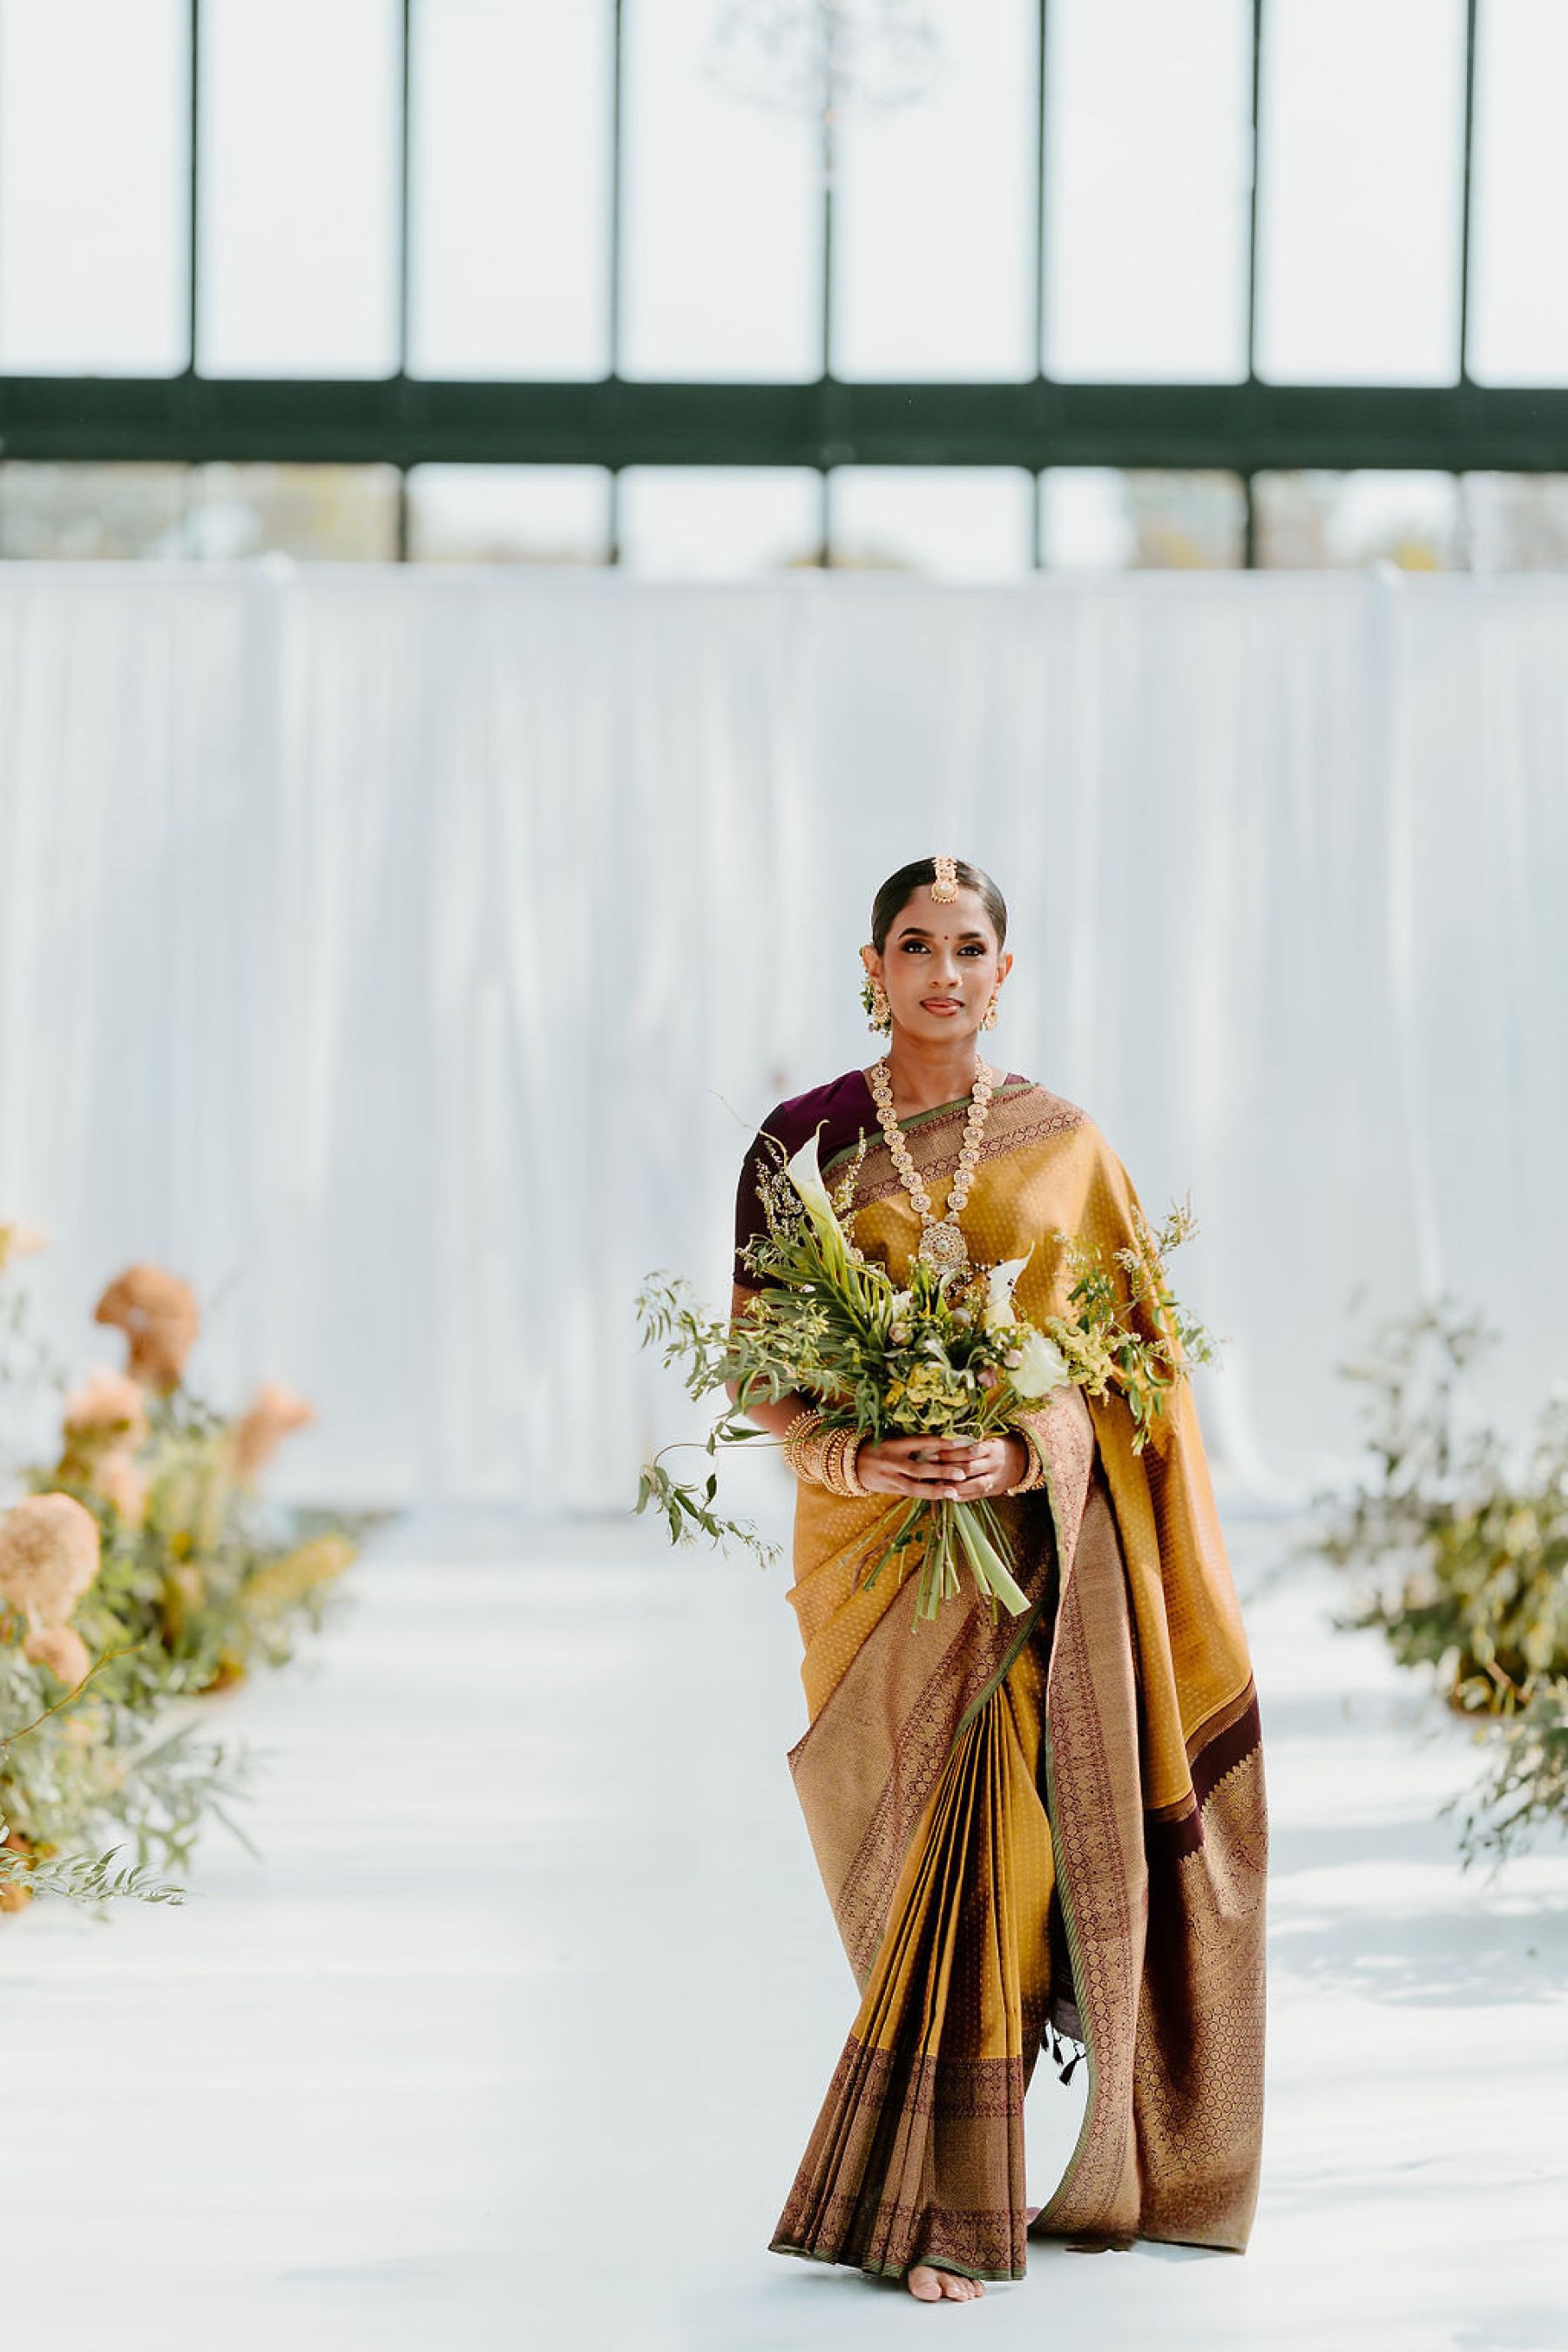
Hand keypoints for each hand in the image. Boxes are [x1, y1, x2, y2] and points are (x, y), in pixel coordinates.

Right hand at [855, 1433, 1029, 1501]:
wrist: (851, 1464)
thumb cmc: (879, 1448)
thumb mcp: (893, 1441)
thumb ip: (914, 1445)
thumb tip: (943, 1444)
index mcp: (894, 1444)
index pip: (921, 1442)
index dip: (941, 1442)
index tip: (960, 1442)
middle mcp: (892, 1461)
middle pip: (919, 1468)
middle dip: (942, 1471)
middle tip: (962, 1473)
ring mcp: (890, 1477)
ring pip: (915, 1486)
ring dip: (936, 1489)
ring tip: (954, 1491)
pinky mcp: (890, 1489)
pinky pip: (911, 1493)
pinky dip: (927, 1494)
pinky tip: (942, 1495)